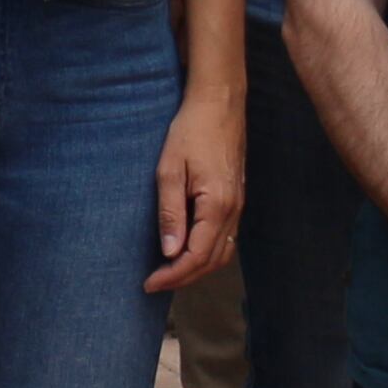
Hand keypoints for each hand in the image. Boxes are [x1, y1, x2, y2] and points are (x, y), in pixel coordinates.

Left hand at [146, 82, 244, 294]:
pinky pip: (225, 237)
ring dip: (197, 268)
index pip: (196, 255)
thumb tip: (169, 251)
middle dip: (184, 277)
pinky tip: (186, 250)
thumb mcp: (169, 169)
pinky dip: (207, 252)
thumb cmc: (190, 131)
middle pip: (212, 260)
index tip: (149, 283)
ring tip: (168, 272)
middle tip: (155, 283)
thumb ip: (170, 212)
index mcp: (217, 205)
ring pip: (222, 252)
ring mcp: (238, 205)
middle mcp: (234, 210)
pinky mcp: (236, 199)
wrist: (219, 104)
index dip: (173, 275)